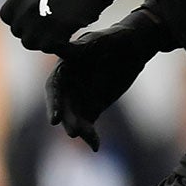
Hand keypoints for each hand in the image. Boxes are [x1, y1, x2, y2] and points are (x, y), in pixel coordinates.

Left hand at [0, 0, 110, 52]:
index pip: (6, 16)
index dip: (18, 18)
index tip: (32, 15)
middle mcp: (26, 9)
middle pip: (19, 32)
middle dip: (31, 30)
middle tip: (49, 22)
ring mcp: (41, 22)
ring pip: (32, 43)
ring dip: (43, 39)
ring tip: (57, 29)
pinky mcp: (58, 32)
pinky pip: (50, 48)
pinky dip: (58, 45)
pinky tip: (67, 36)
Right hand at [45, 17, 167, 149]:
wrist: (133, 47)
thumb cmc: (112, 39)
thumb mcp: (96, 41)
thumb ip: (77, 48)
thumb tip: (55, 45)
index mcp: (63, 70)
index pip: (53, 89)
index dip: (52, 104)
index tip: (54, 119)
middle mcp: (67, 87)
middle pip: (63, 107)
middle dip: (68, 120)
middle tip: (74, 133)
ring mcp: (79, 99)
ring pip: (75, 118)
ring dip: (80, 129)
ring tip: (88, 139)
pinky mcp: (92, 108)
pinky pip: (88, 124)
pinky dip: (91, 135)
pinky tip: (96, 145)